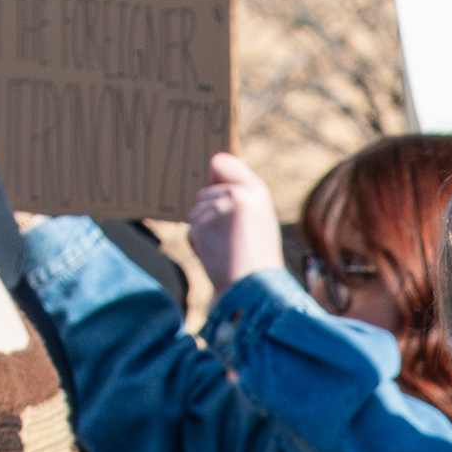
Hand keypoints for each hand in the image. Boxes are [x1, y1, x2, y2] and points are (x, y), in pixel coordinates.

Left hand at [187, 153, 285, 294]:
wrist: (257, 289)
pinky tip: (218, 255)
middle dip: (211, 213)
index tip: (217, 189)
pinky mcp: (202, 226)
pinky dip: (200, 244)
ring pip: (196, 211)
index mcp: (257, 190)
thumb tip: (213, 170)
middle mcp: (238, 194)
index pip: (220, 162)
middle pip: (204, 192)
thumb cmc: (260, 257)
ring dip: (205, 230)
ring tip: (228, 247)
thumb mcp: (260, 219)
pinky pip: (192, 230)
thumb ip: (240, 195)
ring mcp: (219, 209)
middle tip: (233, 236)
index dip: (214, 177)